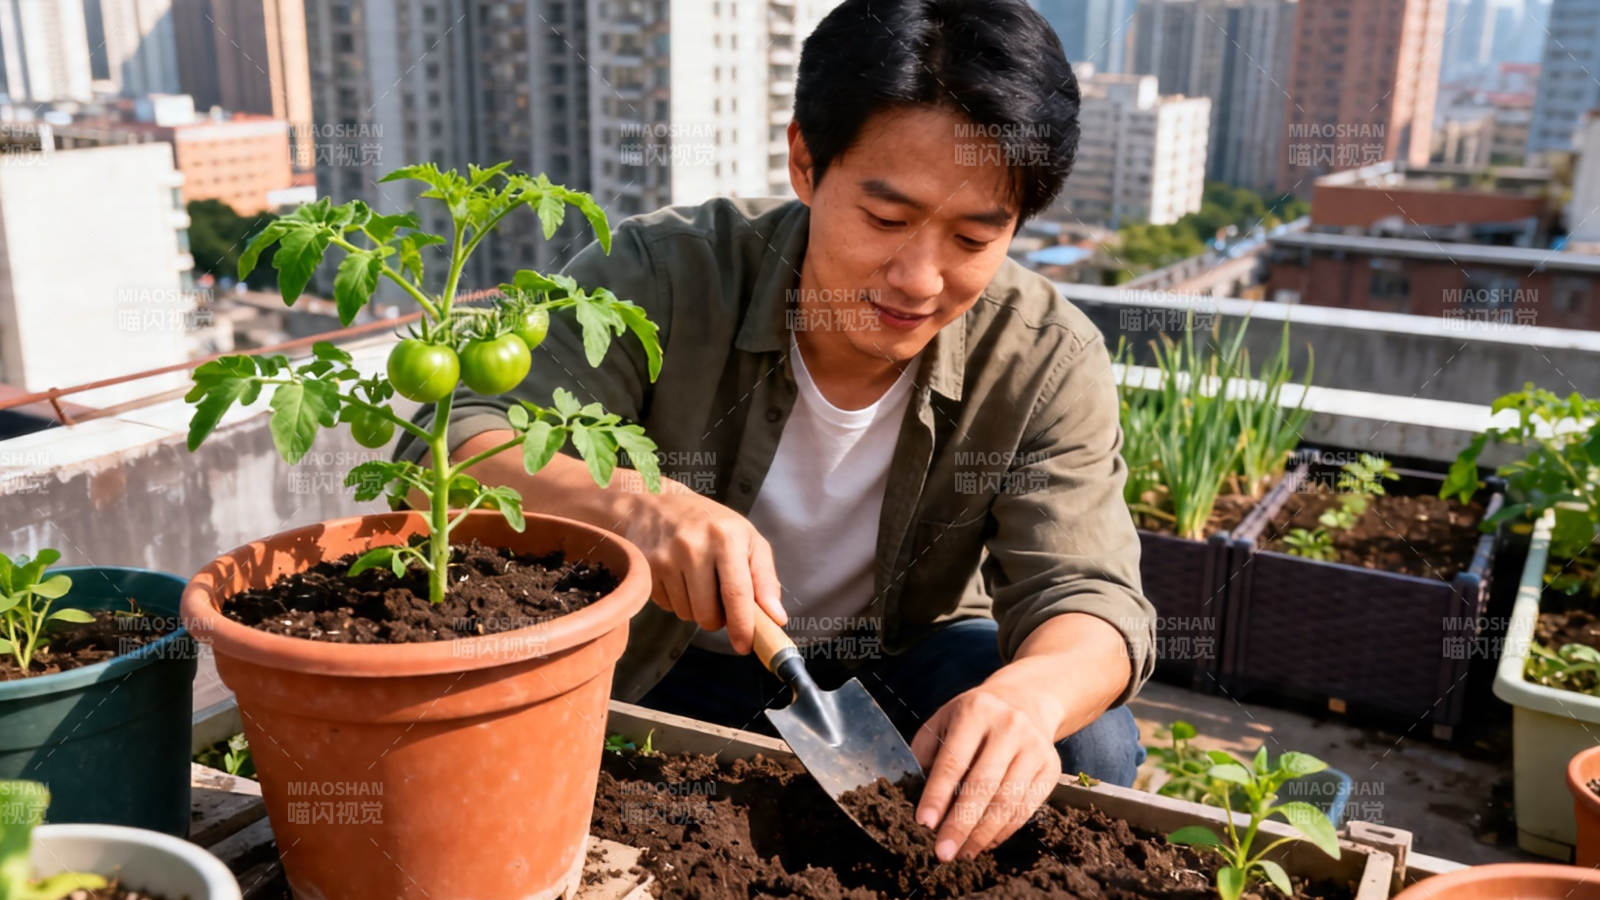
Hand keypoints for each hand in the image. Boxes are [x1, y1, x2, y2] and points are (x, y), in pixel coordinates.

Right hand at [619, 482, 784, 653]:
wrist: (652, 503)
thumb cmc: (709, 524)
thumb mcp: (746, 539)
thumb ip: (765, 578)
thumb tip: (776, 617)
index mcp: (727, 536)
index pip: (737, 593)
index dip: (743, 626)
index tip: (745, 645)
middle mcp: (694, 546)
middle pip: (709, 614)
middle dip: (718, 619)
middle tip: (719, 600)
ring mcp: (666, 558)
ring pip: (688, 615)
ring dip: (696, 610)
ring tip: (697, 582)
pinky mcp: (646, 570)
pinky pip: (668, 607)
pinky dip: (677, 601)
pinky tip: (677, 577)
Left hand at [910, 686, 1060, 861]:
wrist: (1026, 700)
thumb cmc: (975, 716)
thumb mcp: (945, 719)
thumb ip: (928, 752)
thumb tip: (919, 796)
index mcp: (976, 711)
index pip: (953, 760)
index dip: (937, 795)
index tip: (924, 823)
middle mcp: (1009, 727)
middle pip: (983, 785)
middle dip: (961, 824)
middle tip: (943, 852)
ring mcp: (1035, 747)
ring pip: (1007, 801)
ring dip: (983, 834)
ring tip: (963, 852)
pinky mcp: (1051, 767)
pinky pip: (1026, 808)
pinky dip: (1004, 830)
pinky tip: (986, 842)